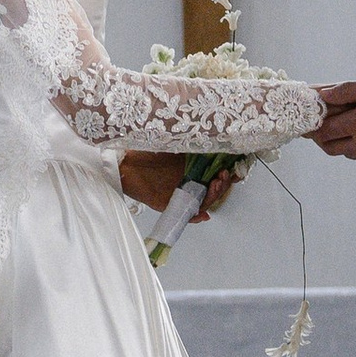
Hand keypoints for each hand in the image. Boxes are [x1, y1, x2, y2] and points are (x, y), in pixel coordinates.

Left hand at [118, 153, 242, 218]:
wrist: (123, 162)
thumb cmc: (144, 149)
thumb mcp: (172, 142)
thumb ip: (191, 144)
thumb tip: (214, 140)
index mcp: (190, 168)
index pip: (214, 174)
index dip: (225, 174)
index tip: (232, 169)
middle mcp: (186, 182)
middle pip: (211, 189)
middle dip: (221, 184)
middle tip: (223, 177)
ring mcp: (178, 194)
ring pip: (202, 200)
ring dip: (212, 196)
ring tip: (215, 186)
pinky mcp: (168, 205)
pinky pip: (185, 214)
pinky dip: (196, 216)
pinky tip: (203, 214)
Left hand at [310, 75, 355, 161]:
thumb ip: (348, 90)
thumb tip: (324, 95)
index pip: (324, 132)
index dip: (312, 125)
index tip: (307, 116)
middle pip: (331, 148)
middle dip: (321, 136)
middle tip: (318, 123)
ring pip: (347, 153)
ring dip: (339, 141)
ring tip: (339, 124)